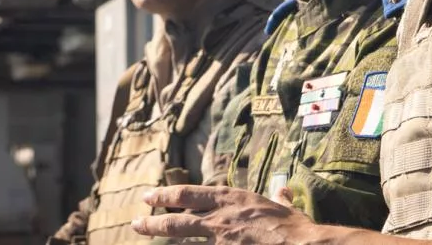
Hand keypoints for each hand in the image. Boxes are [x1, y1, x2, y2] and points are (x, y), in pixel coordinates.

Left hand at [130, 185, 314, 244]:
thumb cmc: (295, 229)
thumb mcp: (285, 209)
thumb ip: (278, 200)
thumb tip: (282, 192)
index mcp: (230, 199)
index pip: (188, 195)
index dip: (165, 195)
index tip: (148, 196)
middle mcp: (219, 219)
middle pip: (176, 222)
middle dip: (153, 223)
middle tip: (136, 223)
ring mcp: (221, 241)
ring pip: (184, 243)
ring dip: (165, 241)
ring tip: (147, 237)